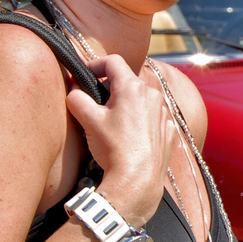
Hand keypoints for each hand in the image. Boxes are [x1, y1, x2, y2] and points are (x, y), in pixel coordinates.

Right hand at [64, 54, 169, 225]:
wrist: (137, 180)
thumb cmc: (113, 148)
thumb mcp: (88, 120)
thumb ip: (77, 98)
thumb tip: (74, 90)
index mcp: (132, 87)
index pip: (113, 61)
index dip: (95, 64)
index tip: (85, 76)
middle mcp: (152, 95)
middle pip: (127, 81)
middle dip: (109, 88)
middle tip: (95, 105)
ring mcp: (163, 112)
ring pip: (140, 99)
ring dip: (125, 105)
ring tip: (111, 124)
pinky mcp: (168, 129)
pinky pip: (151, 117)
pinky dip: (139, 120)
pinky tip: (128, 137)